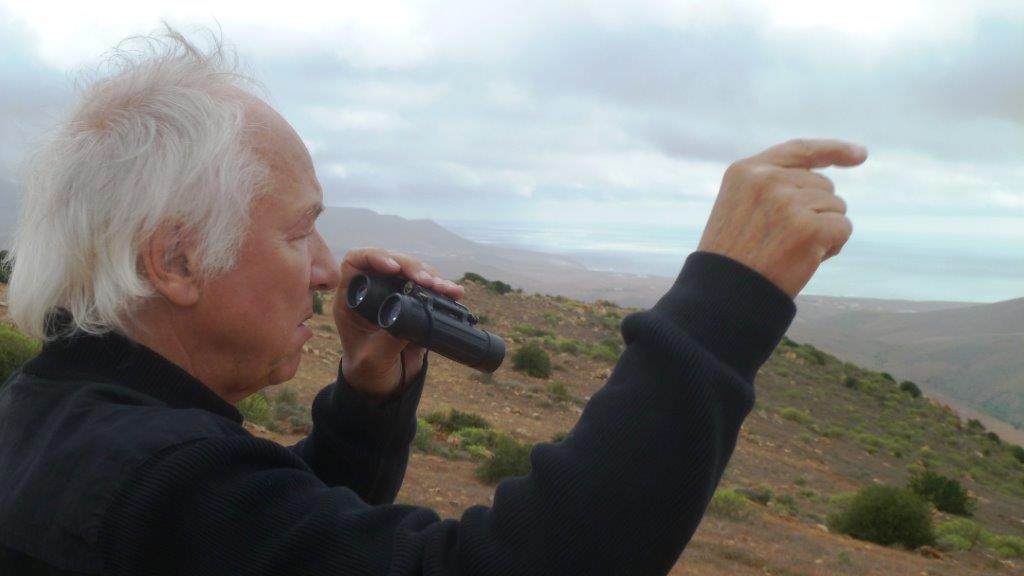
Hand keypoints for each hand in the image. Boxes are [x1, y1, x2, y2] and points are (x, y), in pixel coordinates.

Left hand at [333, 248, 464, 399]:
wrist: (384, 386)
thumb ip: (388, 338)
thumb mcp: (374, 358)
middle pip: (391, 261)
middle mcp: (373, 291)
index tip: (393, 268)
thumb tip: (412, 316)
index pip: (357, 263)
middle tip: (428, 281)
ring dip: (431, 276)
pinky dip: (442, 289)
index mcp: (352, 299)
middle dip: (412, 266)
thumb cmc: (368, 372)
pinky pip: (429, 289)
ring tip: (446, 289)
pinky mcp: (415, 305)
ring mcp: (395, 296)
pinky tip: (455, 293)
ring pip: (413, 272)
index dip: (374, 256)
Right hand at [698, 139, 867, 298]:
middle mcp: (768, 180)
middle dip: (816, 212)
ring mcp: (788, 202)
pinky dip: (832, 246)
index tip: (860, 155)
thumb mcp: (739, 206)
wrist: (724, 294)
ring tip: (789, 251)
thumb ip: (772, 187)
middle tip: (783, 240)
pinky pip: (843, 228)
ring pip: (836, 207)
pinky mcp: (809, 227)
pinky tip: (805, 259)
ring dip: (823, 230)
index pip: (800, 150)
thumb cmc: (733, 257)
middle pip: (823, 185)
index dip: (833, 150)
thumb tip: (824, 186)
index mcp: (746, 171)